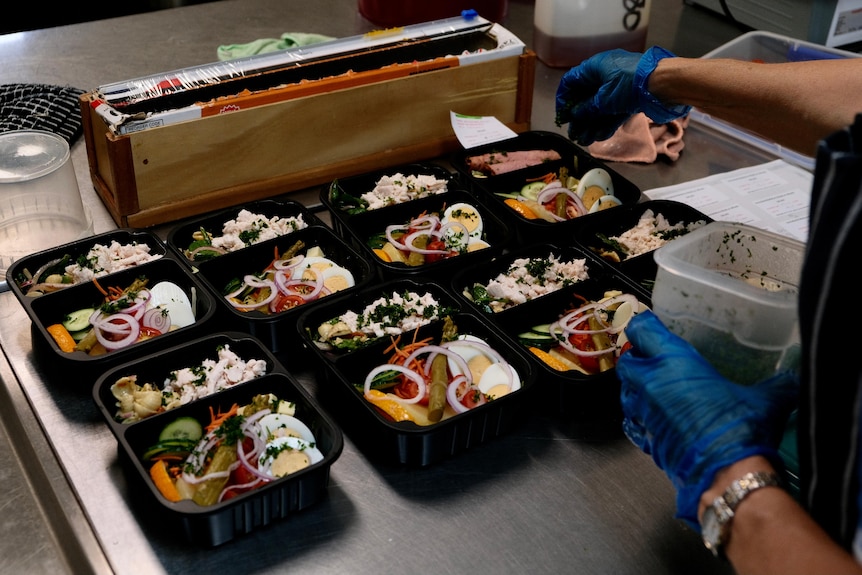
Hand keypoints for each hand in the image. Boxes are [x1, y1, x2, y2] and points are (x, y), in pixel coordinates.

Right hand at [554, 46, 690, 145]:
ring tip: (585, 141)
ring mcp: (618, 87)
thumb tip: (575, 116)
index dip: (563, 100)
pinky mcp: (629, 97)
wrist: (664, 83)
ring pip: (599, 107)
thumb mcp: (604, 99)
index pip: (571, 82)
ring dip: (591, 124)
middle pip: (585, 97)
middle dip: (579, 118)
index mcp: (594, 67)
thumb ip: (587, 109)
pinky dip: (606, 123)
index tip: (562, 117)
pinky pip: (613, 111)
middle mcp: (604, 75)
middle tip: (574, 134)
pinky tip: (599, 137)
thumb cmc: (630, 84)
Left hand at [616, 311, 798, 529]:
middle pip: (628, 361)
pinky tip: (655, 421)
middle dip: (637, 359)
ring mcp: (644, 413)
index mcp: (673, 361)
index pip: (642, 331)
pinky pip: (633, 423)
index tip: (650, 324)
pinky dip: (639, 420)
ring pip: (626, 393)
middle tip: (654, 359)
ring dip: (635, 389)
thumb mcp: (766, 399)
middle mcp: (651, 384)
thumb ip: (779, 384)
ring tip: (654, 391)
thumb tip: (794, 377)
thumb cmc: (739, 429)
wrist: (726, 475)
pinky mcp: (646, 439)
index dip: (645, 325)